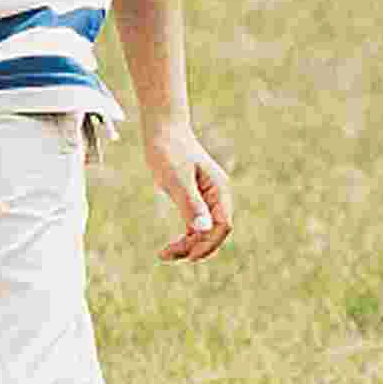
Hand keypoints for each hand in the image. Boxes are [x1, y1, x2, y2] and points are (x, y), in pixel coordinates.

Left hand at [144, 119, 232, 261]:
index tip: (188, 257)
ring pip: (203, 230)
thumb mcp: (176, 177)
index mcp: (219, 190)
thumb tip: (203, 230)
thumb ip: (191, 203)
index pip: (221, 226)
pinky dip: (185, 235)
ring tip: (166, 255)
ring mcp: (207, 197)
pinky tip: (171, 245)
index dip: (207, 244)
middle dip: (195, 247)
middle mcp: (217, 195)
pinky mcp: (195, 197)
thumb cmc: (168, 148)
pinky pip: (195, 223)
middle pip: (213, 232)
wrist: (161, 126)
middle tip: (168, 256)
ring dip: (189, 244)